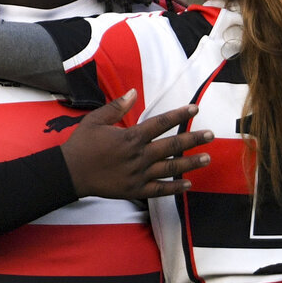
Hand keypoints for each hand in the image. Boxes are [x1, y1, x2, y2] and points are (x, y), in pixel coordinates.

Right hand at [61, 89, 212, 198]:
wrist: (70, 173)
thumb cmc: (81, 145)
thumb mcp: (95, 121)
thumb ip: (116, 107)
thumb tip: (133, 92)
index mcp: (130, 137)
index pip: (161, 123)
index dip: (179, 115)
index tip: (195, 108)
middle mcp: (138, 156)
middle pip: (172, 146)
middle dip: (193, 139)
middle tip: (211, 135)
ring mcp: (138, 175)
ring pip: (170, 168)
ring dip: (190, 163)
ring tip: (207, 158)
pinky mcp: (135, 190)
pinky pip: (159, 190)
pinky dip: (174, 188)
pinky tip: (188, 184)